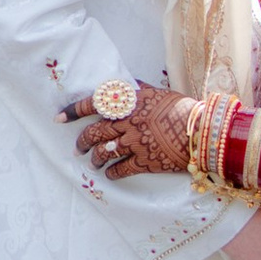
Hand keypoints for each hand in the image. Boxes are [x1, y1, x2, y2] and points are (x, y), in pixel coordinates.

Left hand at [63, 87, 195, 179]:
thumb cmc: (181, 108)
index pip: (93, 104)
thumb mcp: (157, 93)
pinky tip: (109, 173)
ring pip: (104, 152)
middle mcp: (127, 123)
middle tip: (78, 147)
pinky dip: (111, 172)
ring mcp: (134, 143)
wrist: (201, 131)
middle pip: (94, 133)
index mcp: (128, 103)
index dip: (73, 111)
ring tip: (93, 162)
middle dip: (82, 142)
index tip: (59, 118)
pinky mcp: (144, 162)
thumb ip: (136, 91)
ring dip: (95, 158)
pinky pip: (120, 170)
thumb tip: (123, 85)